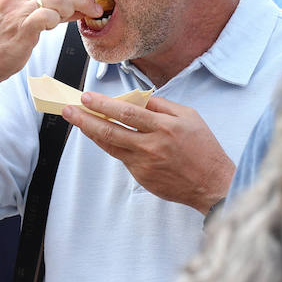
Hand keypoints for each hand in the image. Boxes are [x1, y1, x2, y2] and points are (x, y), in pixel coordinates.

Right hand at [0, 0, 102, 85]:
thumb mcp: (17, 16)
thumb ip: (44, 7)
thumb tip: (75, 4)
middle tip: (92, 7)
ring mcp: (14, 8)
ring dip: (72, 8)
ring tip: (74, 18)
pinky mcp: (21, 26)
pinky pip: (49, 16)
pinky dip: (58, 20)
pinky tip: (55, 27)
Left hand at [63, 93, 233, 212]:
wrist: (212, 183)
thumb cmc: (203, 147)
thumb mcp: (189, 117)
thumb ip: (162, 107)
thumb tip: (137, 100)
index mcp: (164, 127)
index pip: (127, 112)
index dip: (104, 105)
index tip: (87, 97)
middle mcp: (151, 145)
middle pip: (110, 130)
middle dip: (86, 119)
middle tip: (69, 110)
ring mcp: (145, 164)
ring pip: (111, 146)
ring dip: (92, 133)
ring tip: (78, 121)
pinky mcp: (142, 177)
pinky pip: (123, 158)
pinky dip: (113, 145)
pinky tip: (105, 136)